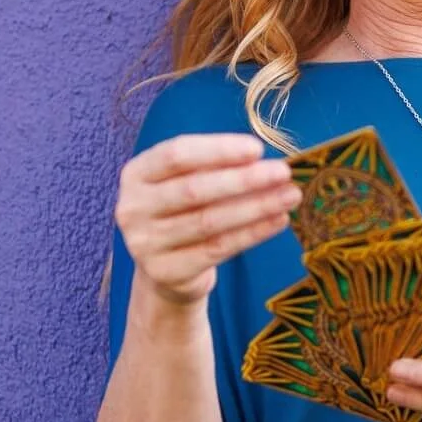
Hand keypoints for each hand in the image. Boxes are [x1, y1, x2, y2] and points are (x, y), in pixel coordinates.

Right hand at [115, 132, 297, 305]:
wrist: (167, 270)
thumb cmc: (184, 213)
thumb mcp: (187, 183)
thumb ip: (214, 169)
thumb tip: (263, 160)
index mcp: (136, 174)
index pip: (176, 155)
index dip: (218, 150)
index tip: (257, 149)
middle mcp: (132, 208)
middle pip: (194, 189)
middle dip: (244, 179)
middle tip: (283, 172)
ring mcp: (145, 243)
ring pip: (210, 221)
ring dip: (256, 206)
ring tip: (289, 196)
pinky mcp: (167, 271)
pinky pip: (218, 249)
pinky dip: (253, 233)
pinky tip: (279, 221)